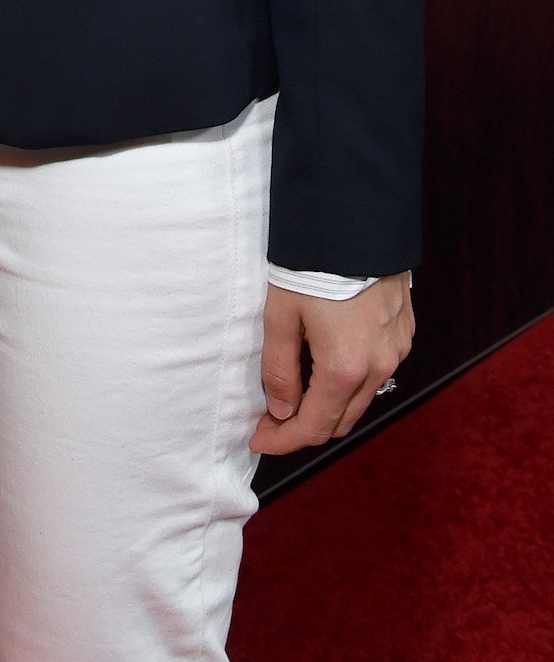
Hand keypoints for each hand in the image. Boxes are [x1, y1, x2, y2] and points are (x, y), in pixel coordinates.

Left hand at [252, 273, 413, 455]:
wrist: (356, 221)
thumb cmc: (312, 266)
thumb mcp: (280, 314)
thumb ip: (278, 368)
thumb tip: (280, 410)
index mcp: (345, 369)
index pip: (313, 427)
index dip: (283, 440)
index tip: (258, 439)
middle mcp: (378, 367)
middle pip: (340, 420)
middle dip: (304, 427)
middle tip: (271, 417)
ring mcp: (396, 350)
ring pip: (362, 399)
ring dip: (329, 406)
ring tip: (296, 393)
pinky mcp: (404, 333)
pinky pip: (378, 372)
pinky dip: (352, 382)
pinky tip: (327, 365)